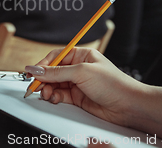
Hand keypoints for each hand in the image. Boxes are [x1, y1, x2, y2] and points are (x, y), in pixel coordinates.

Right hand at [25, 47, 146, 127]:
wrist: (129, 106)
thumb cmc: (114, 84)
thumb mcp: (82, 72)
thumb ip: (56, 72)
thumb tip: (36, 69)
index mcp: (81, 55)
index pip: (56, 56)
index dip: (43, 64)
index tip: (32, 71)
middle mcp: (79, 68)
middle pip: (53, 71)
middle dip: (43, 78)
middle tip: (35, 85)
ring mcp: (78, 83)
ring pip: (55, 84)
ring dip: (48, 89)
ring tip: (47, 93)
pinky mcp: (78, 98)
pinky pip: (60, 95)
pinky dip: (54, 97)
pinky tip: (54, 98)